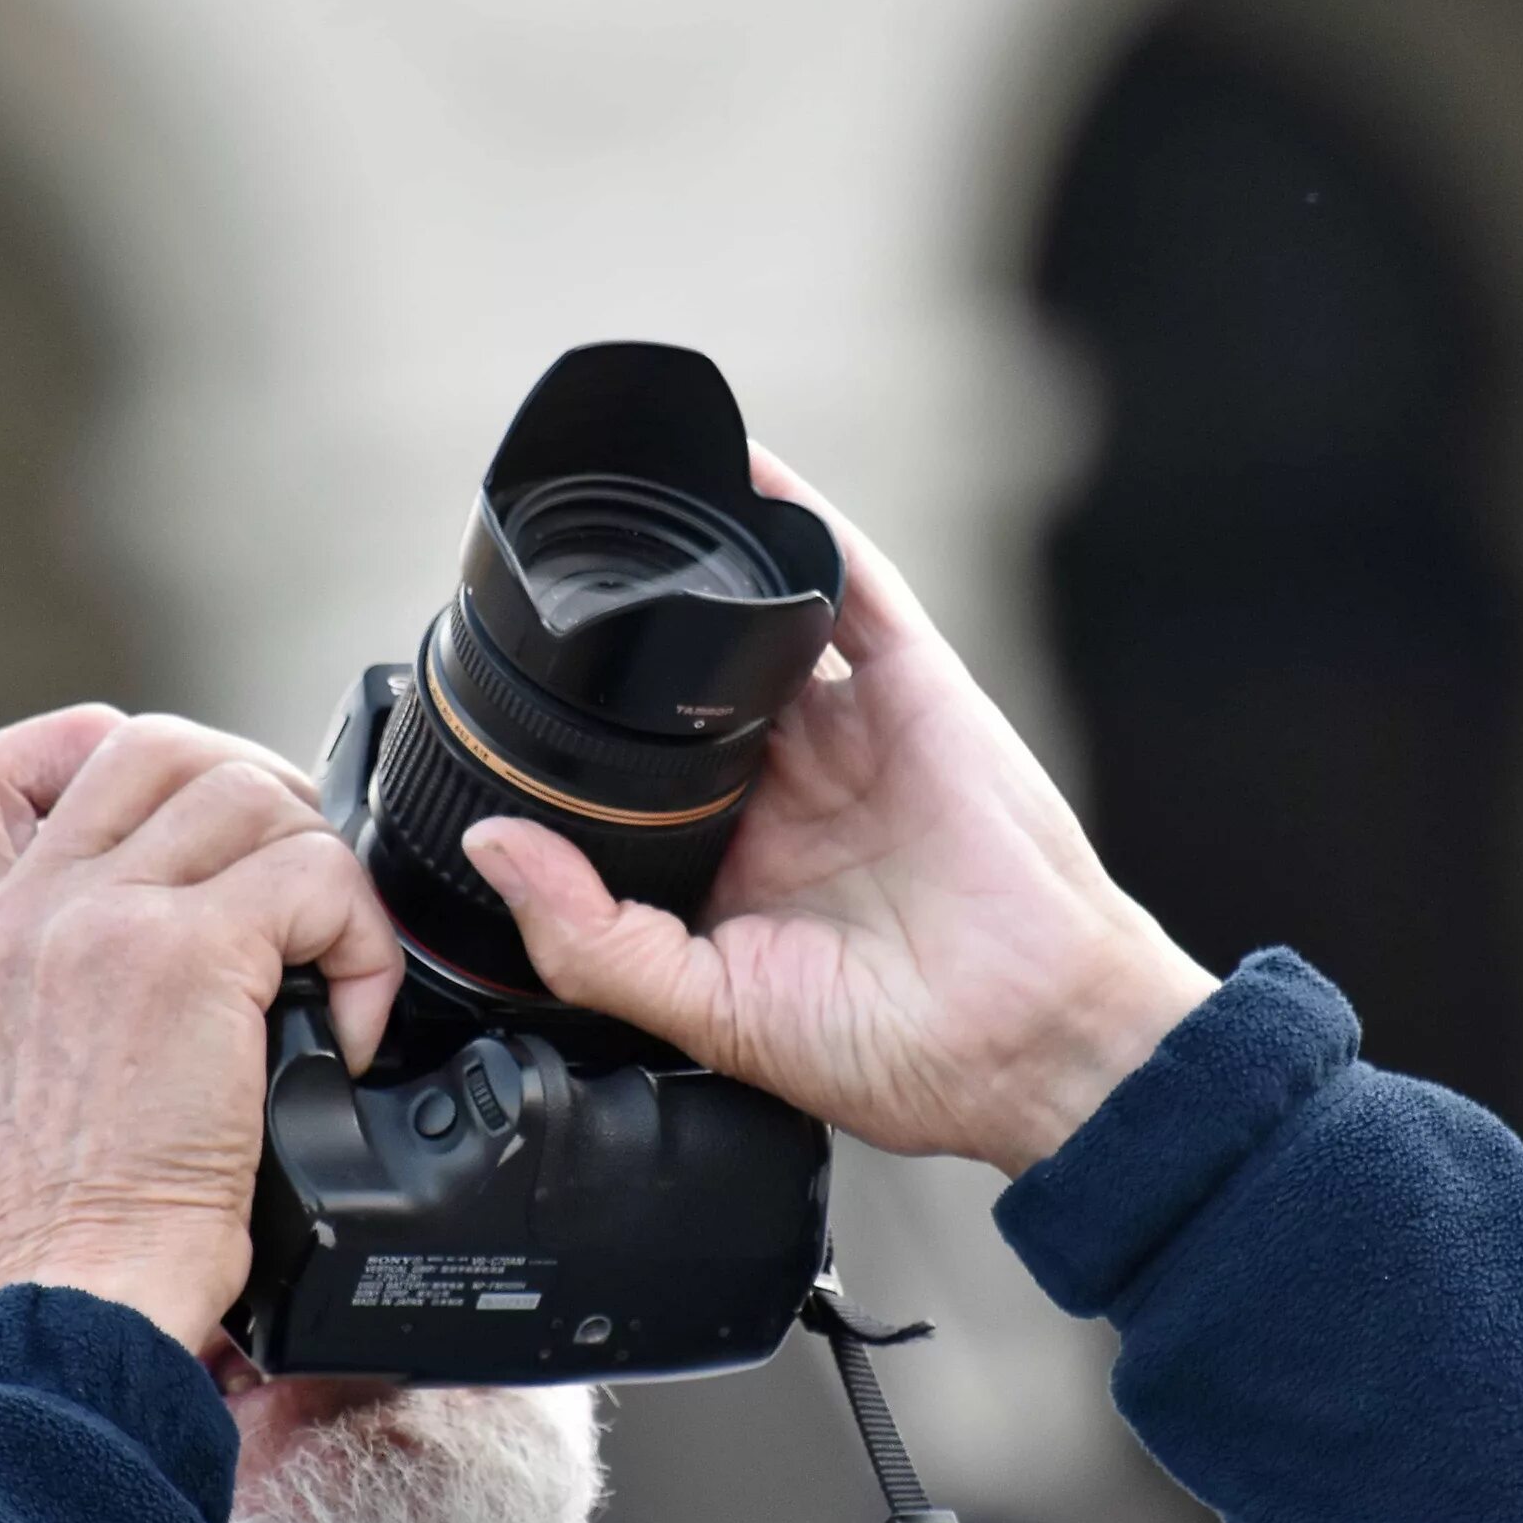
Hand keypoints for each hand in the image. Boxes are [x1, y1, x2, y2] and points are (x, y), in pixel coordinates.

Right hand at [0, 707, 403, 1344]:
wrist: (76, 1296)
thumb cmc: (71, 1222)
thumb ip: (41, 978)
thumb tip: (155, 916)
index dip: (91, 751)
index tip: (171, 816)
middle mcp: (19, 911)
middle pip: (152, 747)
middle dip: (251, 794)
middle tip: (295, 888)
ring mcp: (99, 919)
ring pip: (249, 794)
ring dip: (318, 868)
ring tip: (326, 965)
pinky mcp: (188, 954)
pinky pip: (317, 875)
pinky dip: (361, 943)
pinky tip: (347, 1027)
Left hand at [462, 449, 1216, 1177]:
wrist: (1031, 1041)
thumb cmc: (895, 1051)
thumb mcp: (709, 1013)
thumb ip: (591, 938)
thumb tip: (491, 848)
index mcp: (728, 862)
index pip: (629, 775)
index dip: (570, 734)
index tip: (494, 691)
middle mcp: (784, 787)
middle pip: (684, 685)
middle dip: (626, 638)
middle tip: (550, 579)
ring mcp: (847, 730)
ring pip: (757, 621)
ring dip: (703, 561)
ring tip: (624, 502)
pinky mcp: (913, 686)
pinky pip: (852, 582)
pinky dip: (802, 521)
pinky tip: (744, 471)